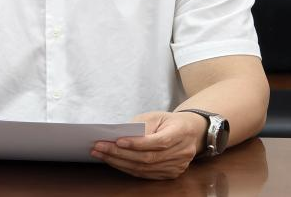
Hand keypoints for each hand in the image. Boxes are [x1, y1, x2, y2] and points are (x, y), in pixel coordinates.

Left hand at [90, 111, 206, 179]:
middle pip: (147, 158)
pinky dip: (128, 168)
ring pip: (145, 169)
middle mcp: (181, 153)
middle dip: (120, 153)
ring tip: (101, 154)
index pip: (157, 142)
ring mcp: (177, 166)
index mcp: (180, 133)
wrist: (190, 131)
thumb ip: (141, 125)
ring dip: (119, 163)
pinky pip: (146, 174)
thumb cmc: (169, 121)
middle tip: (99, 147)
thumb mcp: (156, 115)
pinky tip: (114, 162)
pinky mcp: (171, 174)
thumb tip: (120, 136)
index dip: (137, 143)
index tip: (117, 140)